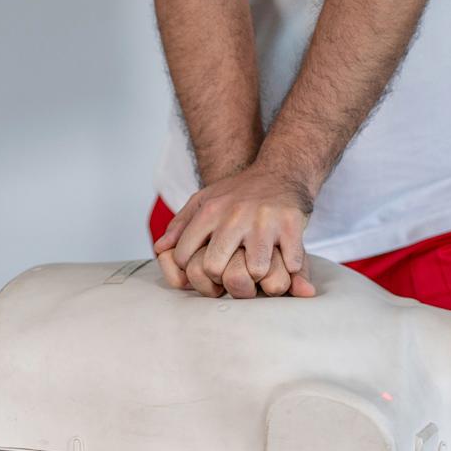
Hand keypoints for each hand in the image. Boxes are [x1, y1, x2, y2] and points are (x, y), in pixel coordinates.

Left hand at [154, 165, 316, 297]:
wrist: (280, 171)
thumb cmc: (239, 193)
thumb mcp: (204, 200)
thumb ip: (179, 225)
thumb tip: (160, 248)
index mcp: (209, 211)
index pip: (184, 257)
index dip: (193, 272)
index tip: (208, 272)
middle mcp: (234, 215)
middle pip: (215, 268)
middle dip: (224, 279)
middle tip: (235, 276)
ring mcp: (263, 220)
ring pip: (255, 271)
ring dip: (260, 277)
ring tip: (261, 271)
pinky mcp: (291, 224)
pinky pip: (289, 263)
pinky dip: (289, 268)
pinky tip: (285, 261)